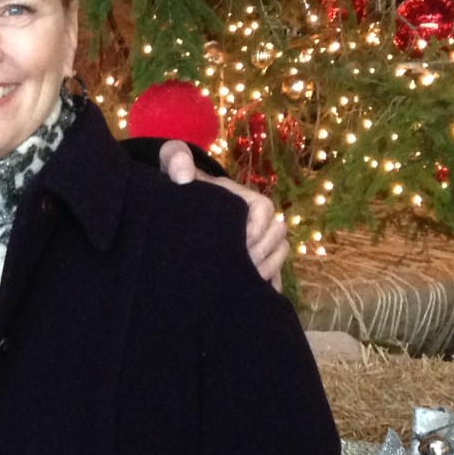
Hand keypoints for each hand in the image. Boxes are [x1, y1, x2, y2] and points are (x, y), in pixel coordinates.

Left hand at [157, 141, 288, 288]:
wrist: (175, 200)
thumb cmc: (176, 181)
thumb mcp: (172, 163)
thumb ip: (175, 159)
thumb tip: (182, 178)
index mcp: (237, 196)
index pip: (263, 208)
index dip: (257, 227)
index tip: (241, 243)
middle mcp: (252, 215)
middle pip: (277, 232)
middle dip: (263, 252)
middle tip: (241, 268)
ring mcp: (256, 236)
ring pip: (280, 250)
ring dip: (269, 268)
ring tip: (246, 281)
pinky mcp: (253, 255)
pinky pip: (275, 269)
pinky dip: (270, 283)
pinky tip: (257, 295)